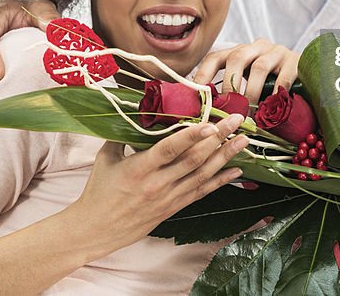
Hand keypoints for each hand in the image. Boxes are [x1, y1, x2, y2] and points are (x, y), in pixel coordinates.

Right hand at [73, 114, 248, 251]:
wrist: (96, 229)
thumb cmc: (98, 191)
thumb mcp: (105, 158)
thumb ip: (123, 134)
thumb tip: (138, 110)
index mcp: (139, 168)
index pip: (170, 149)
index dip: (192, 136)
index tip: (210, 123)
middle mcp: (157, 183)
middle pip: (194, 159)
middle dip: (218, 138)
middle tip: (236, 121)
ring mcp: (168, 197)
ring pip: (202, 175)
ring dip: (225, 157)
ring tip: (243, 141)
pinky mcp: (173, 207)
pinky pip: (201, 192)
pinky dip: (220, 181)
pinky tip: (236, 171)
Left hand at [193, 39, 298, 107]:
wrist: (308, 73)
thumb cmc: (272, 85)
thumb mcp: (249, 83)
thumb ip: (232, 93)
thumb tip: (208, 114)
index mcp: (240, 51)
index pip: (216, 57)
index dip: (203, 75)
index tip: (197, 95)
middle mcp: (257, 47)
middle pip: (237, 57)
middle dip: (229, 85)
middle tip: (227, 109)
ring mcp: (277, 52)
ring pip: (259, 67)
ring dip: (251, 92)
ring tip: (249, 113)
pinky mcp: (295, 61)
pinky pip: (283, 77)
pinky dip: (275, 94)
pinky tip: (271, 108)